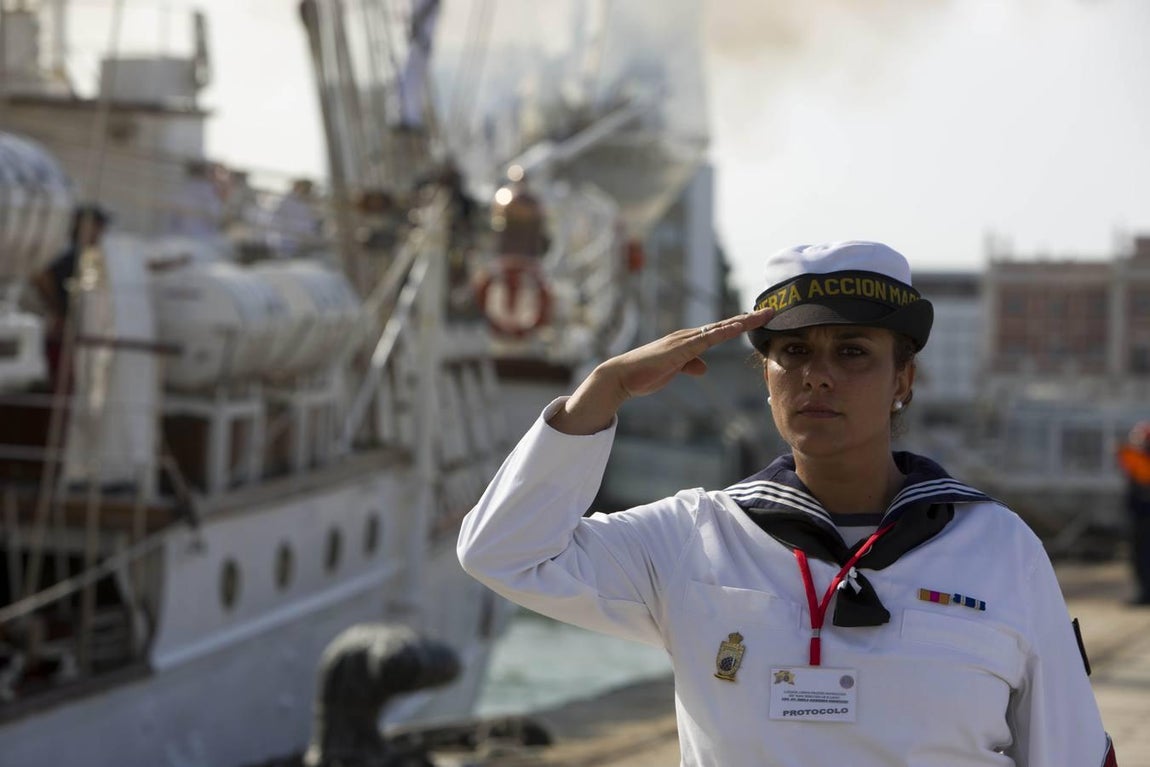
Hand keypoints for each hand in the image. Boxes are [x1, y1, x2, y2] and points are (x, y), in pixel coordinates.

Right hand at [547, 308, 774, 434]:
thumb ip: (690, 365)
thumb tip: (704, 367)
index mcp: (689, 341)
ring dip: (741, 321)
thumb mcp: (674, 370)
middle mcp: (689, 336)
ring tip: (762, 315)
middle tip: (771, 310)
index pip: (720, 331)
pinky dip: (722, 332)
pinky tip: (736, 327)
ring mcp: (684, 341)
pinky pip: (706, 339)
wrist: (623, 376)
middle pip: (725, 325)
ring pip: (719, 328)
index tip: (761, 319)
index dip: (741, 324)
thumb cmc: (646, 373)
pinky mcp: (679, 349)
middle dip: (748, 318)